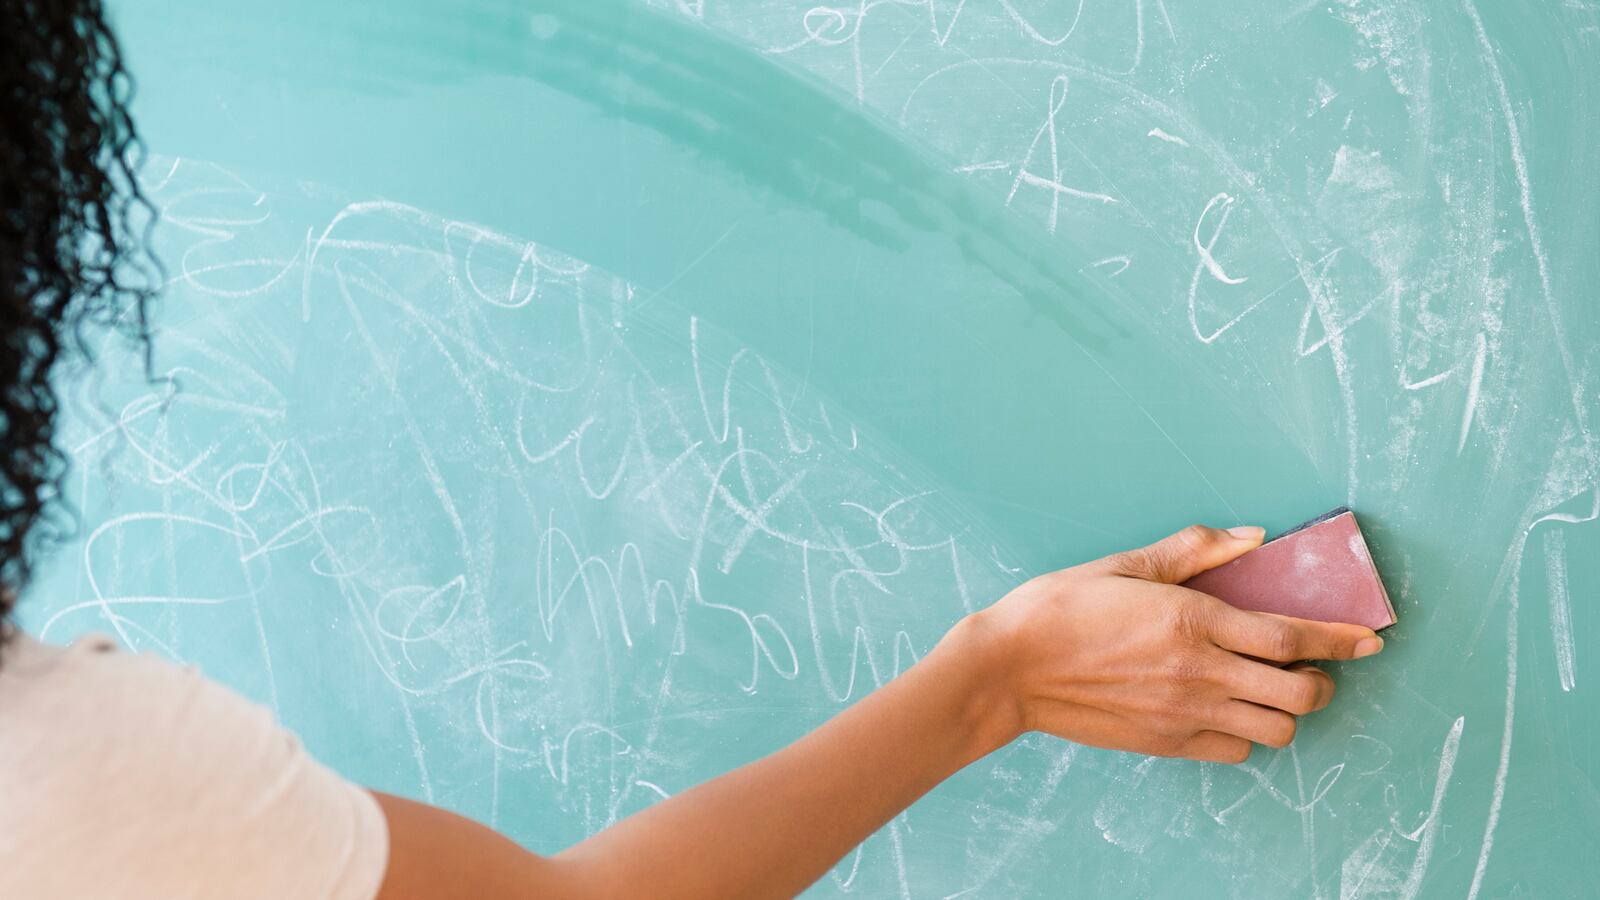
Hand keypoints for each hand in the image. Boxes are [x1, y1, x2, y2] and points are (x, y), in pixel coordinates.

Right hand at [961, 524, 1383, 762]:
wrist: (1008, 669)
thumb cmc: (1059, 609)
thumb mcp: (1125, 564)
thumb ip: (1195, 550)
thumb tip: (1251, 538)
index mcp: (1192, 619)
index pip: (1290, 636)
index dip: (1339, 639)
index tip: (1370, 638)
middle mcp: (1198, 671)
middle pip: (1298, 692)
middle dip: (1322, 680)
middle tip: (1313, 666)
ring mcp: (1184, 713)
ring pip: (1276, 729)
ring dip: (1288, 711)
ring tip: (1273, 691)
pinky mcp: (1167, 742)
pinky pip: (1235, 750)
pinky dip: (1247, 734)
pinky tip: (1231, 711)